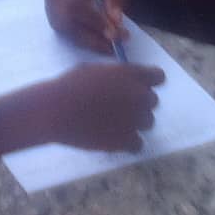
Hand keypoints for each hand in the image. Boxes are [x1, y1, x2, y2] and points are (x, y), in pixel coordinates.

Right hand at [44, 0, 127, 53]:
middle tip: (116, 43)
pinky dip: (82, 40)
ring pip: (65, 29)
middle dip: (92, 35)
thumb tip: (117, 21)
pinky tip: (97, 42)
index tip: (115, 32)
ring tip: (109, 46)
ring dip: (88, 41)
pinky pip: (64, 32)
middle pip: (67, 19)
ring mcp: (48, 6)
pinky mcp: (50, 16)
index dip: (94, 20)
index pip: (75, 2)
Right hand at [45, 63, 164, 151]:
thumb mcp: (94, 70)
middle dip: (139, 102)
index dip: (149, 81)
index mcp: (131, 74)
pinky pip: (138, 144)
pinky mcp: (127, 141)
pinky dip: (128, 142)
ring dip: (135, 122)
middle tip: (120, 106)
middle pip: (153, 101)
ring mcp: (135, 119)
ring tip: (114, 123)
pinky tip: (113, 138)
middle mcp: (138, 95)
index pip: (157, 76)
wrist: (56, 111)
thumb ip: (114, 76)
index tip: (139, 86)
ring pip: (148, 122)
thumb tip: (121, 83)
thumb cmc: (70, 86)